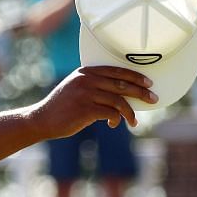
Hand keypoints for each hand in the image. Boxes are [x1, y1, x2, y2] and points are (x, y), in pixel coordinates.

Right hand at [30, 66, 156, 134]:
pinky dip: (116, 120)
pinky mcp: (85, 109)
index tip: (148, 83)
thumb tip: (121, 92)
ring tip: (134, 122)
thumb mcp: (76, 88)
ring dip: (130, 113)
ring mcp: (86, 93)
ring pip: (118, 101)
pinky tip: (113, 125)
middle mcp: (87, 80)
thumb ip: (94, 85)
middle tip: (153, 99)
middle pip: (122, 84)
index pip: (117, 71)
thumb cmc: (62, 107)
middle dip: (141, 92)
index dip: (135, 76)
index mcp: (86, 72)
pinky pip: (111, 114)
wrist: (43, 119)